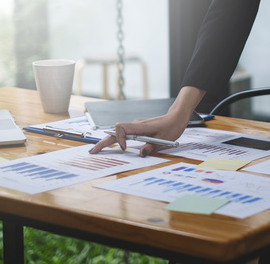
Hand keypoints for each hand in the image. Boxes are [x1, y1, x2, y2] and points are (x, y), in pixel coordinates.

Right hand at [88, 86, 205, 156]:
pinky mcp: (137, 129)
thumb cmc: (172, 126)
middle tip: (93, 151)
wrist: (176, 117)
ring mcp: (136, 126)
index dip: (119, 138)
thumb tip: (141, 154)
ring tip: (98, 150)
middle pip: (115, 132)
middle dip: (103, 141)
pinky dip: (116, 140)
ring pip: (118, 133)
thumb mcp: (165, 139)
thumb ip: (152, 147)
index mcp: (141, 126)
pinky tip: (112, 146)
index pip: (121, 128)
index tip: (125, 148)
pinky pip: (123, 134)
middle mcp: (136, 125)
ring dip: (108, 141)